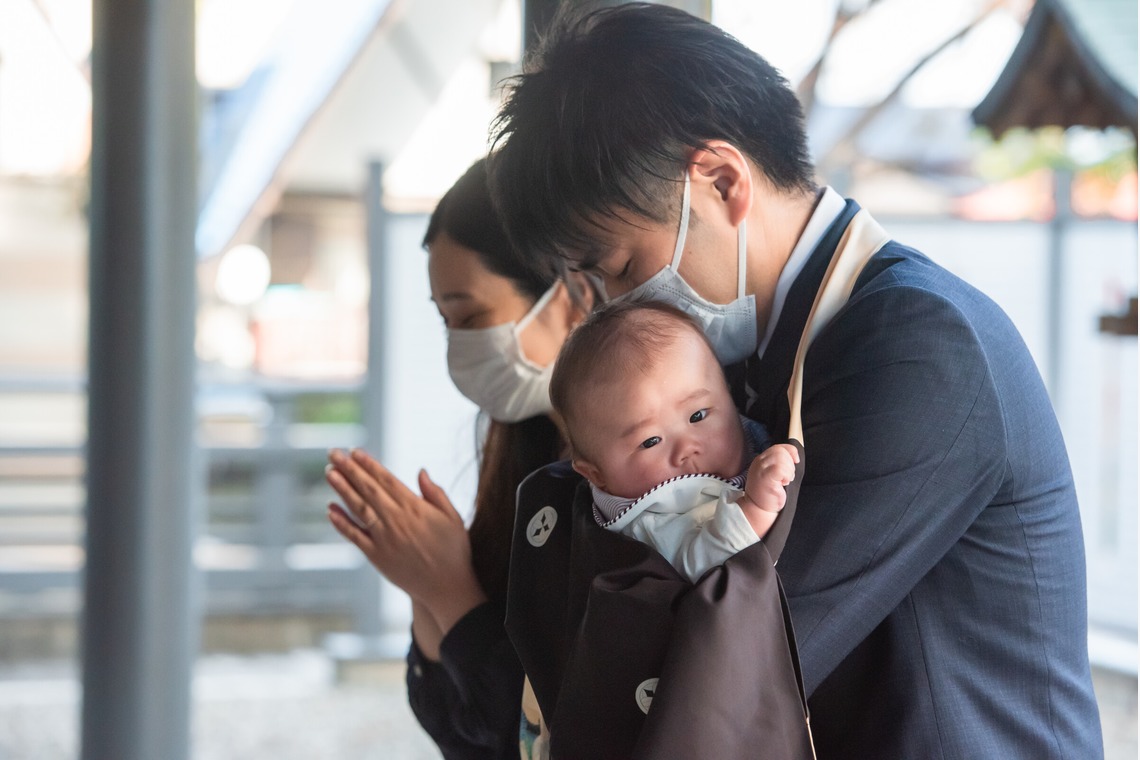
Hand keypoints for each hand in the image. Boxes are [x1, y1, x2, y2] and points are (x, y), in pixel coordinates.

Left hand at [325, 448, 487, 633]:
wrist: (447, 587)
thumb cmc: (454, 551)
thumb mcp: (452, 517)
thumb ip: (435, 494)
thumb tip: (420, 472)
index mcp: (415, 507)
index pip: (386, 480)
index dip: (369, 464)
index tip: (355, 451)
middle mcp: (396, 520)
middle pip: (368, 489)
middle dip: (349, 469)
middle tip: (334, 453)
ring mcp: (384, 538)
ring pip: (358, 508)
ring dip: (342, 489)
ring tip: (329, 472)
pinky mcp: (377, 556)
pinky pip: (354, 536)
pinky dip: (341, 522)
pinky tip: (330, 509)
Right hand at [742, 443, 799, 513]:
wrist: (758, 508)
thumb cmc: (768, 493)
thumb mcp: (772, 474)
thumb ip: (779, 463)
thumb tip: (794, 456)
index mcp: (761, 460)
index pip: (778, 447)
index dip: (790, 451)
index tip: (796, 461)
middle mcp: (759, 462)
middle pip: (781, 451)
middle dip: (790, 463)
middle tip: (787, 477)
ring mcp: (761, 469)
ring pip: (781, 458)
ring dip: (788, 470)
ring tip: (784, 481)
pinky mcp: (765, 477)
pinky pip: (780, 468)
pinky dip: (786, 475)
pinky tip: (783, 483)